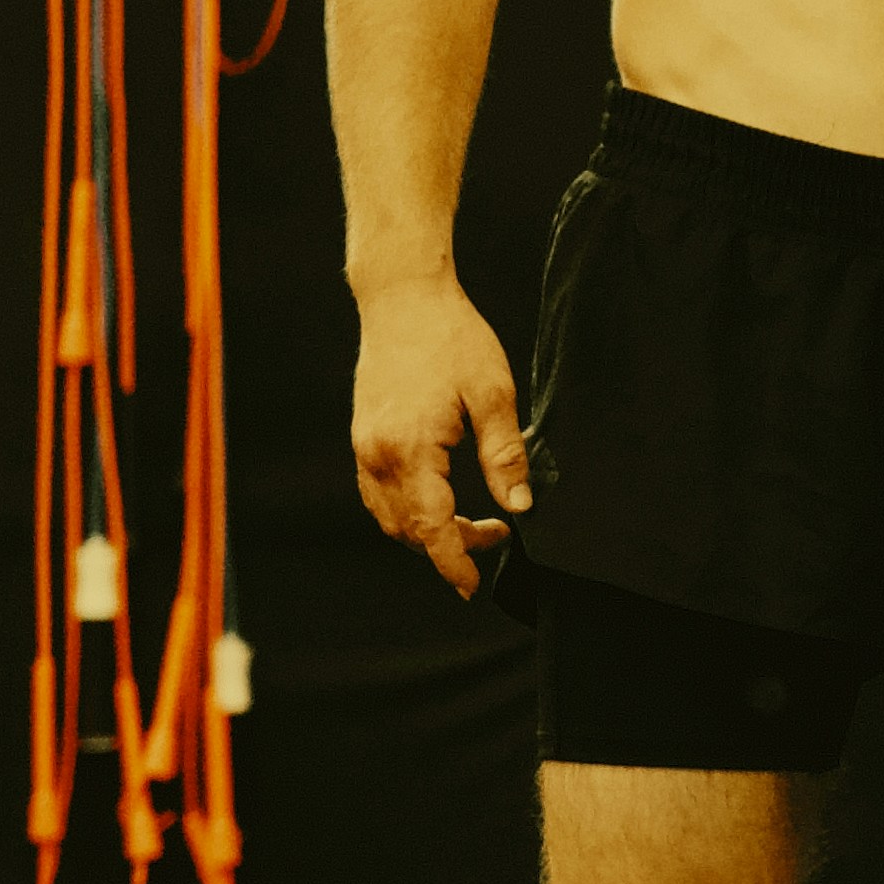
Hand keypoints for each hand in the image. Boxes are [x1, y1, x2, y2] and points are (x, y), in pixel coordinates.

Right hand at [351, 274, 531, 600]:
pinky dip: (407, 513)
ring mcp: (365, 448)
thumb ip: (505, 454)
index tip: (474, 586)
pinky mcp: (363, 439)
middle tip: (497, 533)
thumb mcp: (493, 393)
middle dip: (451, 547)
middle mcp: (378, 456)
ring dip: (427, 533)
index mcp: (411, 450)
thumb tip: (520, 507)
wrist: (403, 298)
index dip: (456, 563)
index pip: (433, 529)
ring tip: (471, 523)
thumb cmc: (452, 338)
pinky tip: (438, 501)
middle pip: (410, 531)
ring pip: (390, 519)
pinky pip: (378, 496)